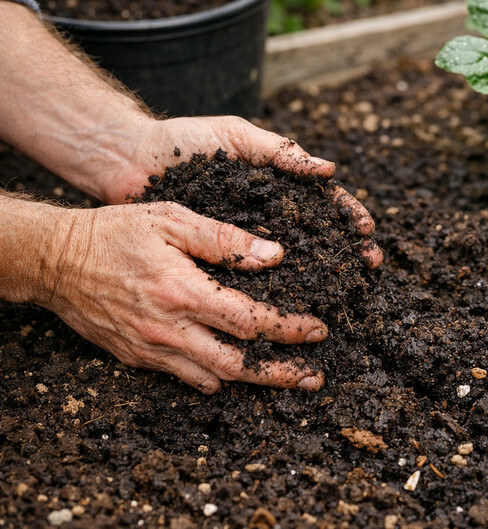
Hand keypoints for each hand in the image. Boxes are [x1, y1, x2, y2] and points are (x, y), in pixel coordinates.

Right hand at [38, 201, 330, 393]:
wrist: (56, 259)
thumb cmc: (117, 231)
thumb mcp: (173, 219)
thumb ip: (225, 240)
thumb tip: (274, 256)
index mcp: (184, 291)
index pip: (250, 321)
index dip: (289, 329)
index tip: (318, 330)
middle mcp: (169, 328)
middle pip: (238, 365)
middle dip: (281, 373)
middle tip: (315, 377)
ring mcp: (152, 348)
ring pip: (214, 379)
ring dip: (253, 382)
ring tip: (287, 380)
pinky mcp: (137, 357)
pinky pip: (185, 378)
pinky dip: (215, 379)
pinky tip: (235, 374)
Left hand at [98, 115, 382, 267]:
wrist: (128, 162)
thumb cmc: (183, 142)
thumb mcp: (236, 136)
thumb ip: (280, 151)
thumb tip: (329, 168)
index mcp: (278, 186)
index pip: (325, 202)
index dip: (349, 216)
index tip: (367, 230)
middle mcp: (268, 217)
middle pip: (319, 237)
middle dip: (347, 251)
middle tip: (368, 266)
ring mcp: (244, 241)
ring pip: (291, 263)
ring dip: (321, 276)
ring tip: (343, 289)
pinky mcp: (218, 261)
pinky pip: (250, 279)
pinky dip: (275, 293)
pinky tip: (293, 305)